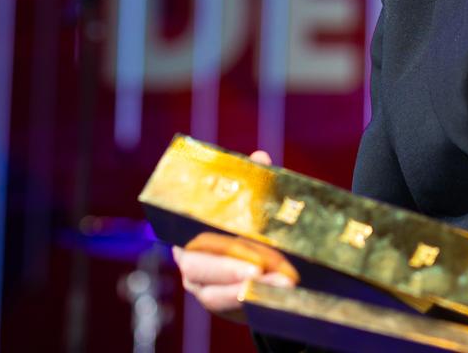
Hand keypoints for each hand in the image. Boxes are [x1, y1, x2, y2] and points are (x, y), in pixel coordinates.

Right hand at [169, 150, 297, 319]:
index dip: (206, 233)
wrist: (262, 262)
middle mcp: (190, 262)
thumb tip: (259, 157)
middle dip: (229, 268)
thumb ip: (253, 185)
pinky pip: (231, 310)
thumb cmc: (251, 226)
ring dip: (245, 290)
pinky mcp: (221, 308)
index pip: (188, 233)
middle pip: (199, 267)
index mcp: (189, 230)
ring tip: (279, 284)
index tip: (228, 233)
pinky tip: (278, 297)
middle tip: (259, 269)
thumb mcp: (252, 204)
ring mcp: (203, 290)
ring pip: (214, 294)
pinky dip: (253, 303)